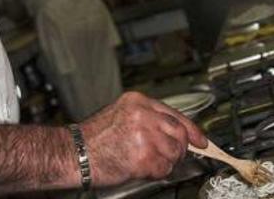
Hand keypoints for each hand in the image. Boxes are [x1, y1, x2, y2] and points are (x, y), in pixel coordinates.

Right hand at [80, 92, 207, 186]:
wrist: (73, 153)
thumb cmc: (91, 138)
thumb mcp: (119, 114)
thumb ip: (146, 119)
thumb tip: (170, 132)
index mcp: (138, 101)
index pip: (175, 113)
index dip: (192, 129)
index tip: (201, 140)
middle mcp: (143, 115)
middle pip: (179, 132)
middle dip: (180, 148)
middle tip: (171, 156)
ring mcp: (145, 135)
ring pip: (174, 152)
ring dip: (166, 162)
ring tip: (149, 162)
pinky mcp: (143, 156)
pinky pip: (163, 168)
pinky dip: (157, 172)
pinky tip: (142, 169)